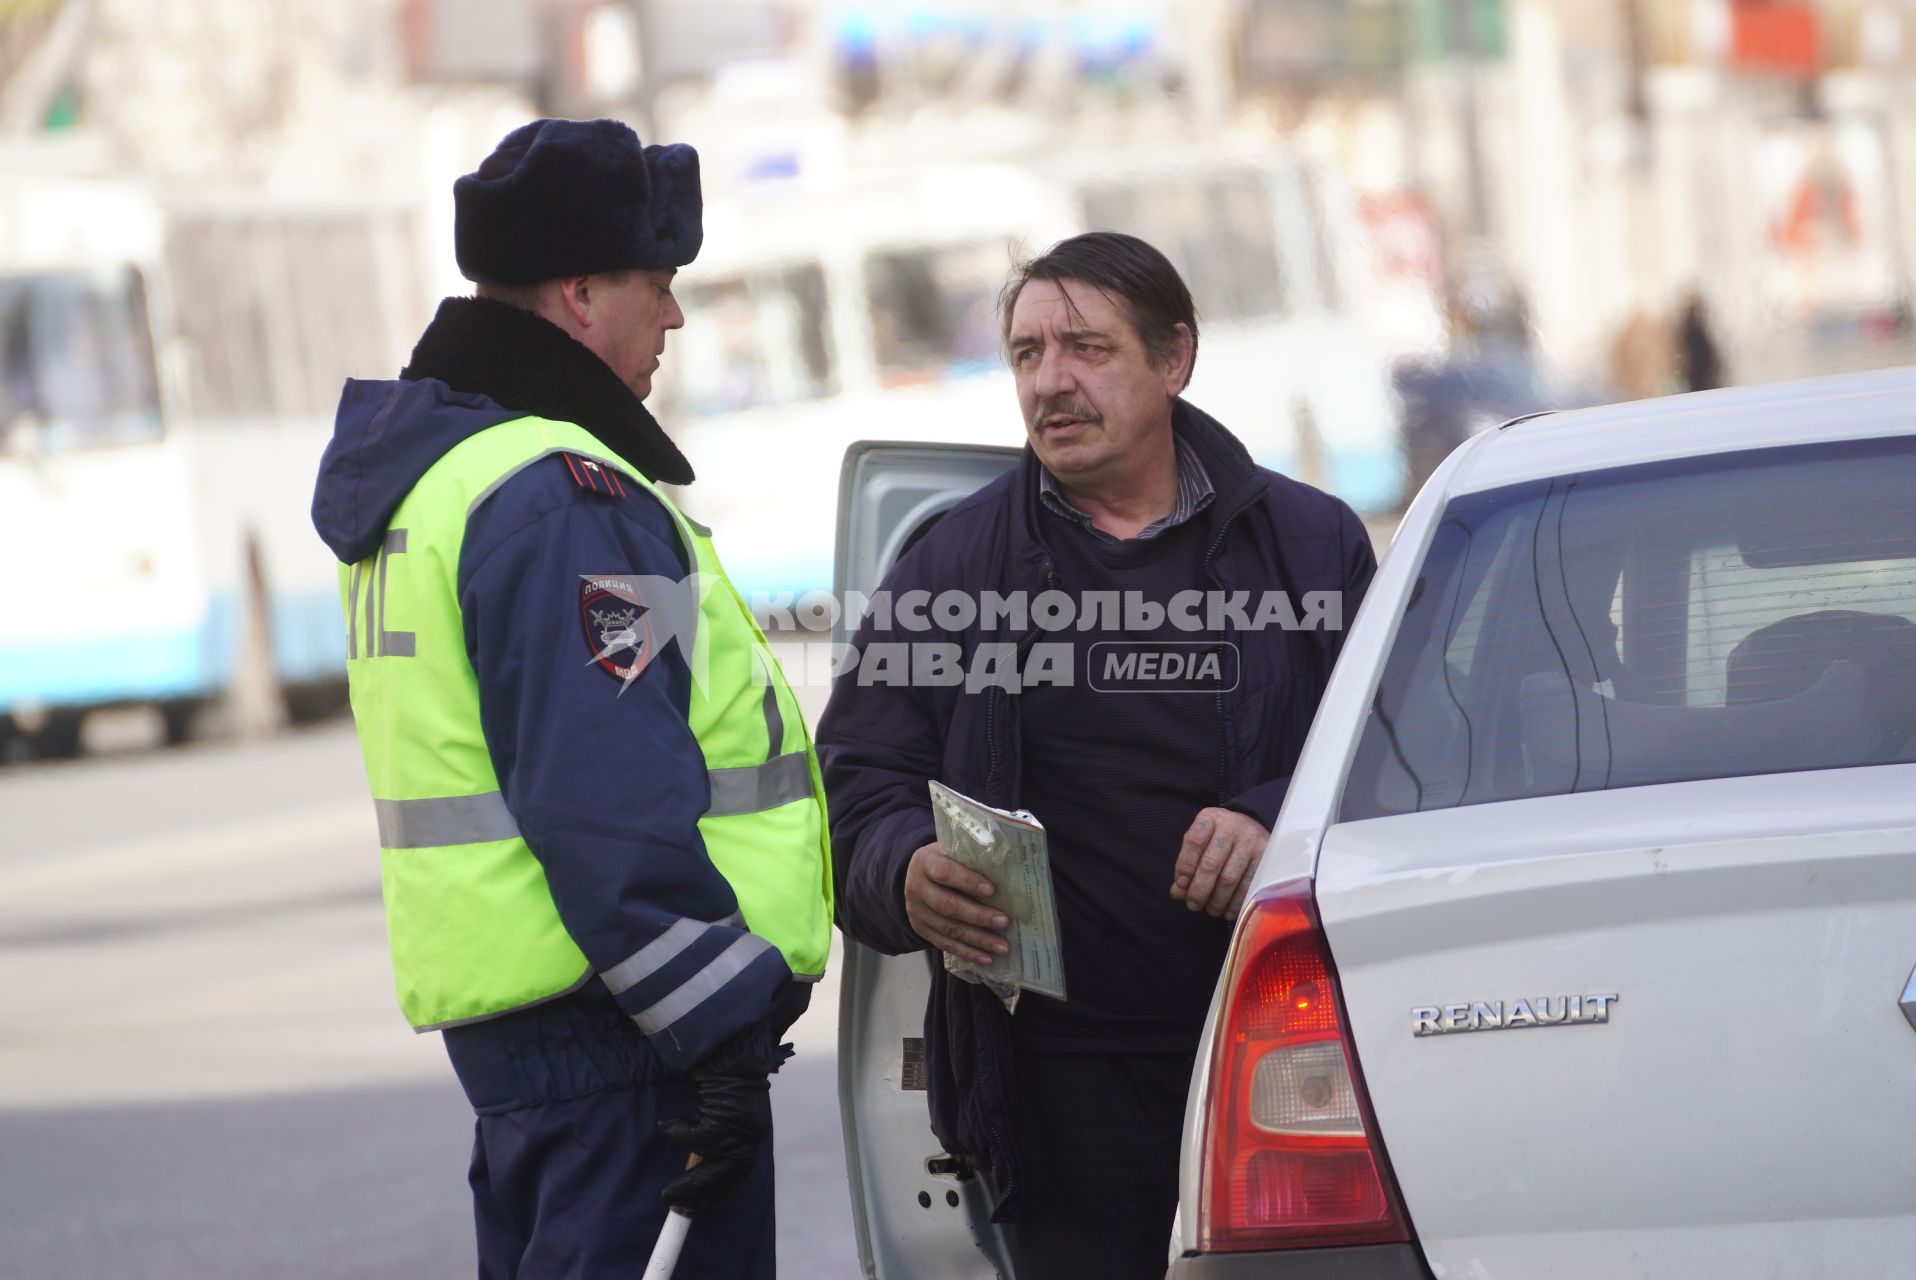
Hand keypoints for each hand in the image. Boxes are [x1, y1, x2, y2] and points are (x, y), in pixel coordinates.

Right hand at [657, 1055, 776, 1213]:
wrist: (731, 1040)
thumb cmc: (722, 1071)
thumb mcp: (722, 1107)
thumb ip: (714, 1132)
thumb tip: (694, 1160)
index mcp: (752, 1132)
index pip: (736, 1174)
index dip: (716, 1194)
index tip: (696, 1209)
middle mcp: (751, 1132)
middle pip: (727, 1175)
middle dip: (701, 1195)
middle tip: (676, 1207)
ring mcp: (741, 1124)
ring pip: (713, 1162)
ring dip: (690, 1182)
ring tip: (668, 1192)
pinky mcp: (728, 1112)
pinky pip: (700, 1136)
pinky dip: (680, 1134)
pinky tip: (666, 1126)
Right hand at [903, 841, 1009, 965]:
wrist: (918, 876)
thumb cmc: (947, 860)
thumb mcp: (953, 851)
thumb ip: (974, 857)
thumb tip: (1011, 865)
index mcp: (925, 862)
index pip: (945, 872)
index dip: (968, 882)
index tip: (991, 890)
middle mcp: (916, 888)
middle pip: (948, 906)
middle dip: (978, 916)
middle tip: (1004, 922)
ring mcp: (917, 912)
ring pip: (949, 929)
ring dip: (978, 939)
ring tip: (1002, 946)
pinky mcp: (921, 930)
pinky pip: (945, 944)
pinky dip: (967, 952)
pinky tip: (986, 958)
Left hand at [1170, 808, 1269, 918]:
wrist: (1252, 830)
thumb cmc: (1218, 840)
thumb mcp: (1201, 844)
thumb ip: (1187, 866)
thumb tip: (1177, 894)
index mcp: (1210, 818)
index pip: (1194, 841)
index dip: (1185, 866)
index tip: (1180, 885)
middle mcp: (1231, 826)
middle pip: (1211, 864)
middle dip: (1199, 890)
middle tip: (1193, 905)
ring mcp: (1250, 840)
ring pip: (1229, 878)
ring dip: (1216, 900)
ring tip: (1210, 910)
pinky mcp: (1265, 856)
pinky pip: (1247, 885)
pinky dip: (1235, 902)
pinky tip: (1227, 911)